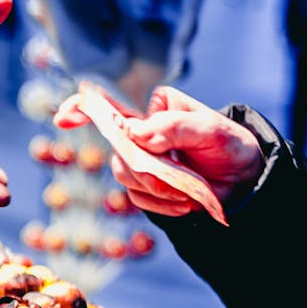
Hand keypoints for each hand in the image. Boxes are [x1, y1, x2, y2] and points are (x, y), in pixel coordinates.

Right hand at [54, 85, 264, 215]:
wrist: (244, 180)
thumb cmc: (230, 145)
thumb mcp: (211, 130)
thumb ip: (175, 126)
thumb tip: (138, 133)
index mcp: (154, 108)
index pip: (113, 103)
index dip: (84, 109)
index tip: (63, 117)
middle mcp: (140, 132)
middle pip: (119, 149)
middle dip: (147, 167)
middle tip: (177, 173)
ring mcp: (139, 160)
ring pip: (125, 175)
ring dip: (158, 187)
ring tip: (188, 189)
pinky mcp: (143, 188)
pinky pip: (138, 199)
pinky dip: (163, 204)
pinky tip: (186, 202)